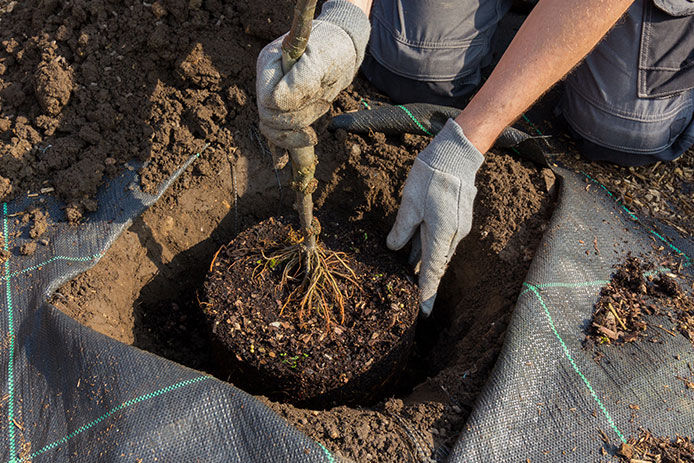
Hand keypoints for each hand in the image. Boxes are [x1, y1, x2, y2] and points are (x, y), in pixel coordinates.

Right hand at [256, 0, 369, 149]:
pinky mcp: (283, 111)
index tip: (319, 100)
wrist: (340, 50)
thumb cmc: (332, 48)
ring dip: (296, 135)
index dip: (290, 108)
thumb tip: (282, 103)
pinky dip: (280, 150)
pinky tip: (283, 162)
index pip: (267, 100)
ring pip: (273, 130)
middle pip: (269, 118)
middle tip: (324, 107)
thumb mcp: (323, 59)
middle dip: (298, 122)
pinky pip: (275, 135)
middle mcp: (266, 82)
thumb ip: (302, 79)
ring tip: (315, 129)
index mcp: (269, 64)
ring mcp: (273, 97)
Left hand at [387, 119, 483, 316]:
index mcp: (441, 235)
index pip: (432, 272)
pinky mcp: (456, 219)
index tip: (424, 312)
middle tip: (414, 298)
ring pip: (438, 251)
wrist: (455, 155)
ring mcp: (457, 227)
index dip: (427, 293)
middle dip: (424, 280)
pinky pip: (441, 240)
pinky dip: (428, 247)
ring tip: (409, 275)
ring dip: (425, 262)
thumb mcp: (409, 205)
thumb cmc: (431, 177)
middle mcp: (453, 236)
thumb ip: (401, 230)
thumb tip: (393, 248)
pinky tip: (414, 251)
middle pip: (436, 264)